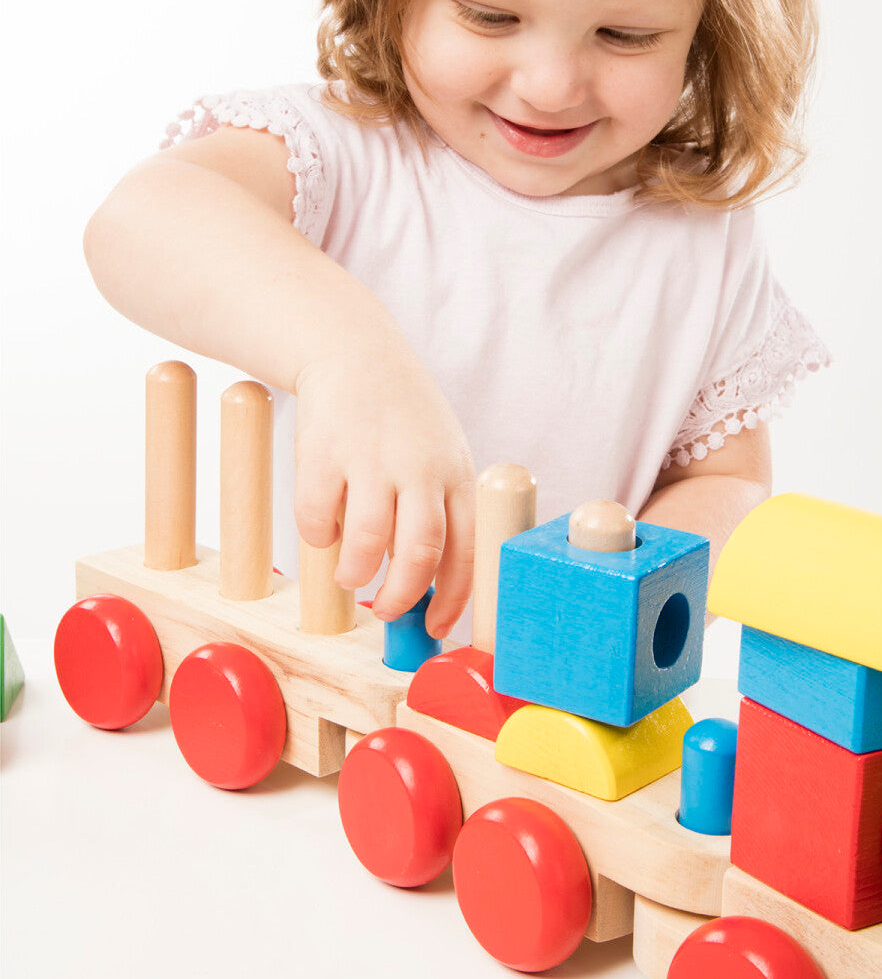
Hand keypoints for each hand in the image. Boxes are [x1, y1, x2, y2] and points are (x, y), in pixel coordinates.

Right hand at [293, 346, 475, 637]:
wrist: (354, 352)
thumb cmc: (402, 419)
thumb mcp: (440, 454)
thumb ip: (439, 511)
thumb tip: (430, 589)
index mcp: (455, 472)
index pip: (467, 549)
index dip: (452, 598)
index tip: (434, 627)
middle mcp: (420, 467)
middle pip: (420, 554)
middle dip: (402, 596)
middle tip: (386, 610)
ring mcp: (371, 459)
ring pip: (366, 544)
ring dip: (356, 573)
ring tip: (351, 574)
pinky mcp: (323, 454)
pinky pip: (317, 520)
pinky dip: (318, 536)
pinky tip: (324, 524)